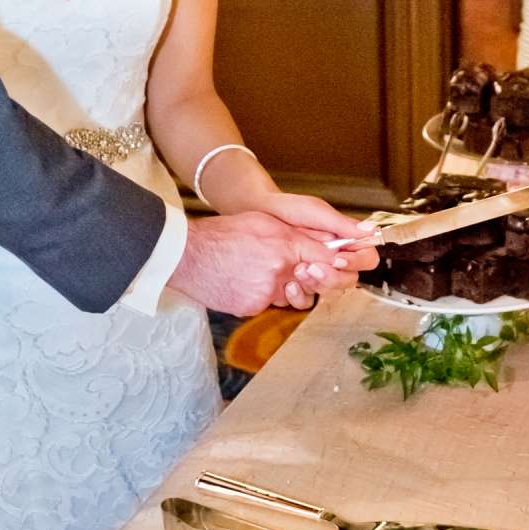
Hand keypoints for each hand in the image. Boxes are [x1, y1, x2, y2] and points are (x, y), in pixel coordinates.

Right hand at [171, 211, 364, 317]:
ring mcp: (266, 292)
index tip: (342, 265)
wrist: (187, 256)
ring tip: (260, 272)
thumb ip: (294, 234)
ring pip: (290, 295)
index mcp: (285, 245)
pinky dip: (259, 295)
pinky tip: (242, 281)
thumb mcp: (262, 222)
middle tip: (305, 274)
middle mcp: (279, 271)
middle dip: (316, 281)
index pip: (327, 258)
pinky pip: (267, 303)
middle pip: (315, 284)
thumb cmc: (221, 235)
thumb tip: (322, 245)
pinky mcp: (252, 307)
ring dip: (284, 288)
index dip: (337, 264)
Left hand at [259, 193, 378, 298]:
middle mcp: (334, 260)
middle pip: (350, 280)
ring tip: (298, 270)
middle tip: (312, 266)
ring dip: (318, 285)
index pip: (366, 258)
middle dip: (333, 277)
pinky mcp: (300, 284)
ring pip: (332, 292)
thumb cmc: (288, 209)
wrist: (258, 214)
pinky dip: (300, 296)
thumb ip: (341, 224)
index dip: (357, 262)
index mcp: (345, 241)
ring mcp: (318, 273)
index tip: (339, 258)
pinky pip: (309, 300)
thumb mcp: (315, 212)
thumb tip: (371, 229)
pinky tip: (288, 285)